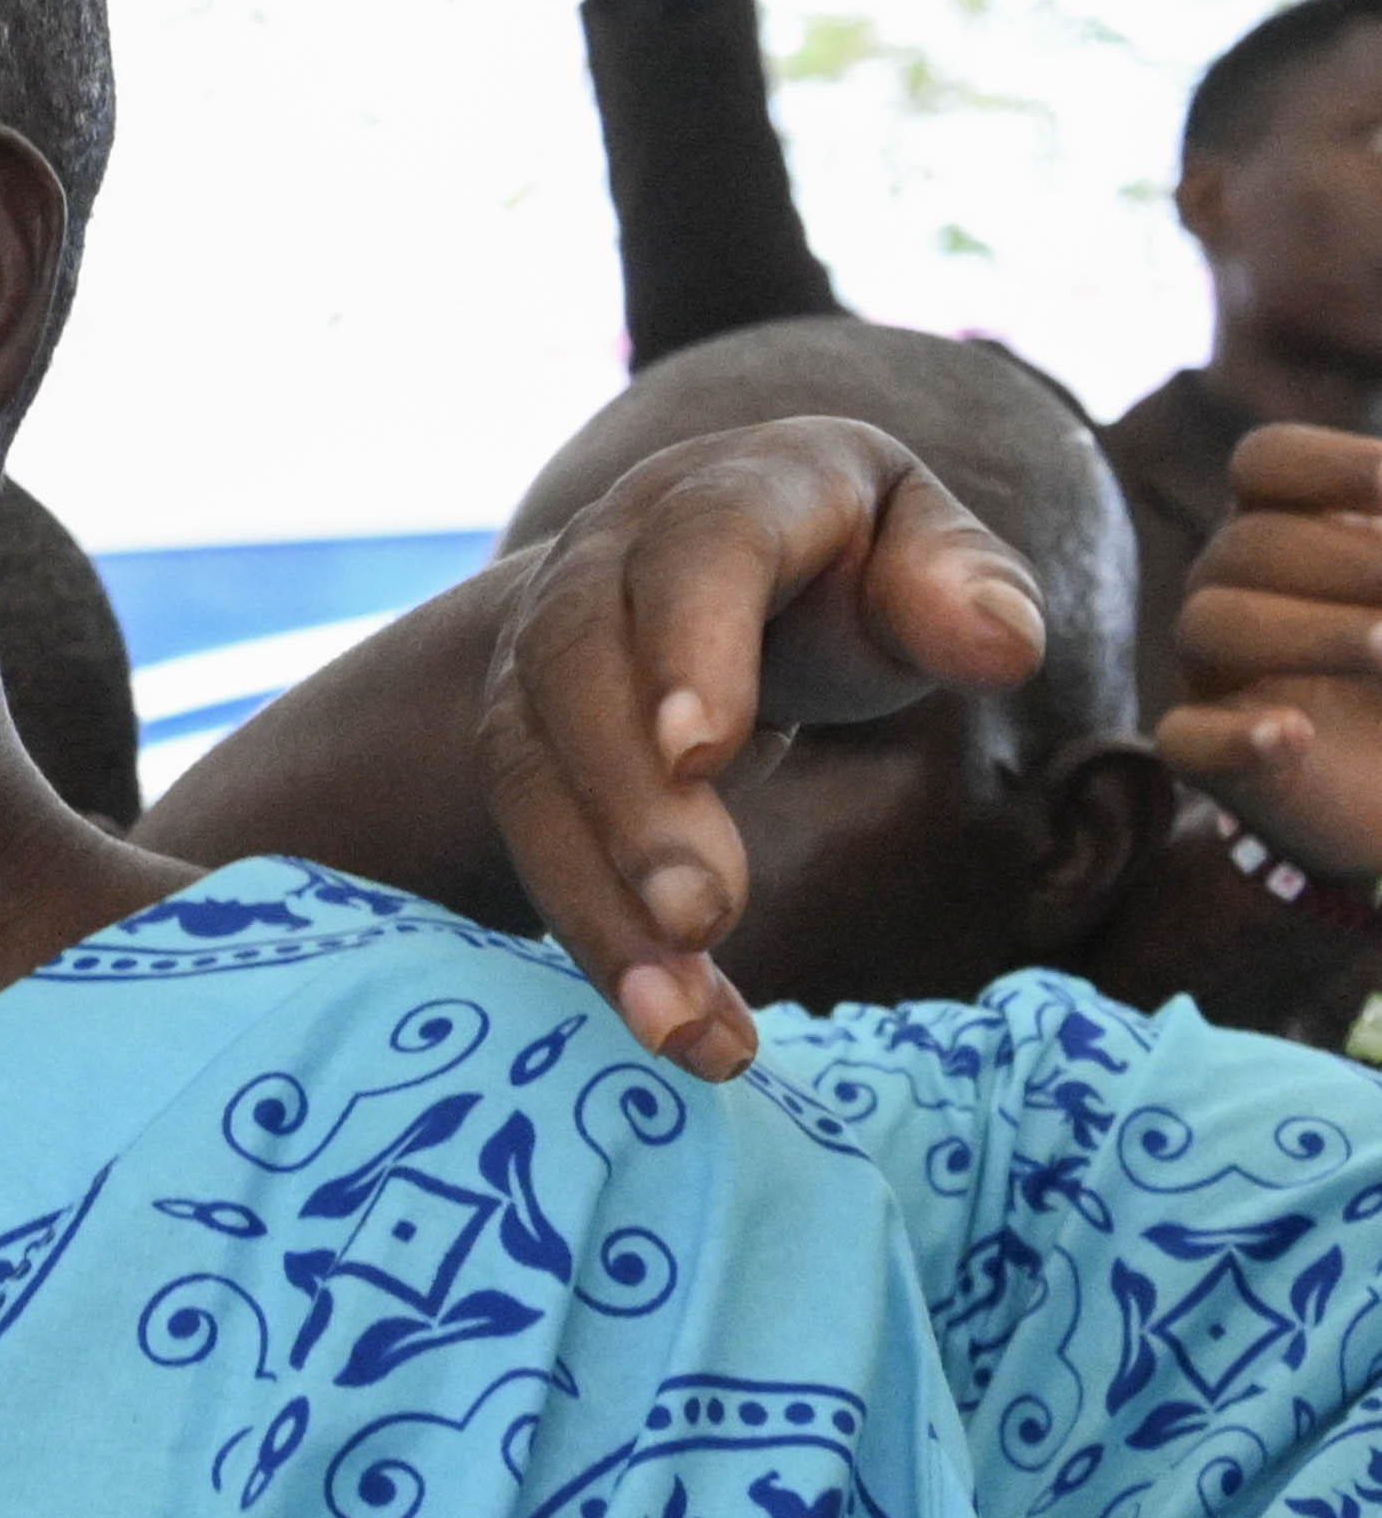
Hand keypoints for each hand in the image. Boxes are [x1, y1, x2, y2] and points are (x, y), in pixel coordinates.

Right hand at [473, 415, 1047, 1073]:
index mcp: (733, 490)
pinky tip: (676, 1027)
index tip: (701, 753)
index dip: (689, 644)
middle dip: (631, 803)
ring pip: (533, 771)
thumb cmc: (852, 570)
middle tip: (701, 919)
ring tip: (680, 1021)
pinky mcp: (519, 745)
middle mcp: (606, 559)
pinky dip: (598, 941)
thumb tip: (1000, 644)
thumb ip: (966, 588)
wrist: (708, 577)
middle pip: (581, 669)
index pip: (697, 548)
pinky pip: (532, 843)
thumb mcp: (925, 556)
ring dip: (596, 902)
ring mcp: (539, 653)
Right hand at [1166, 425, 1381, 890]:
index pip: (1267, 462)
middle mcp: (1243, 591)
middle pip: (1246, 544)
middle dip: (1349, 561)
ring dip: (1310, 633)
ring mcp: (1223, 677)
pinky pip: (1182, 741)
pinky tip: (1293, 734)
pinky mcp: (1222, 762)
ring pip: (1209, 622)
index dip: (1330, 464)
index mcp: (1298, 529)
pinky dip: (1232, 736)